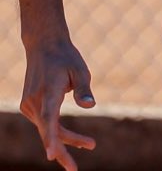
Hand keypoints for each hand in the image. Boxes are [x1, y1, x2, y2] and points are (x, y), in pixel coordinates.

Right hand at [20, 40, 95, 170]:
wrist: (44, 45)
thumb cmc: (66, 56)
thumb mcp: (80, 69)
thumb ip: (83, 88)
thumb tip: (90, 106)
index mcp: (49, 92)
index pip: (48, 119)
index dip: (51, 138)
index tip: (52, 155)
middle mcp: (35, 101)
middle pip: (48, 131)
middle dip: (62, 151)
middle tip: (73, 170)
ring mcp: (29, 105)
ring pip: (47, 129)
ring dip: (65, 139)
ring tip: (90, 144)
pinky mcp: (29, 105)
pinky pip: (45, 123)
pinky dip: (57, 131)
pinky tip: (73, 138)